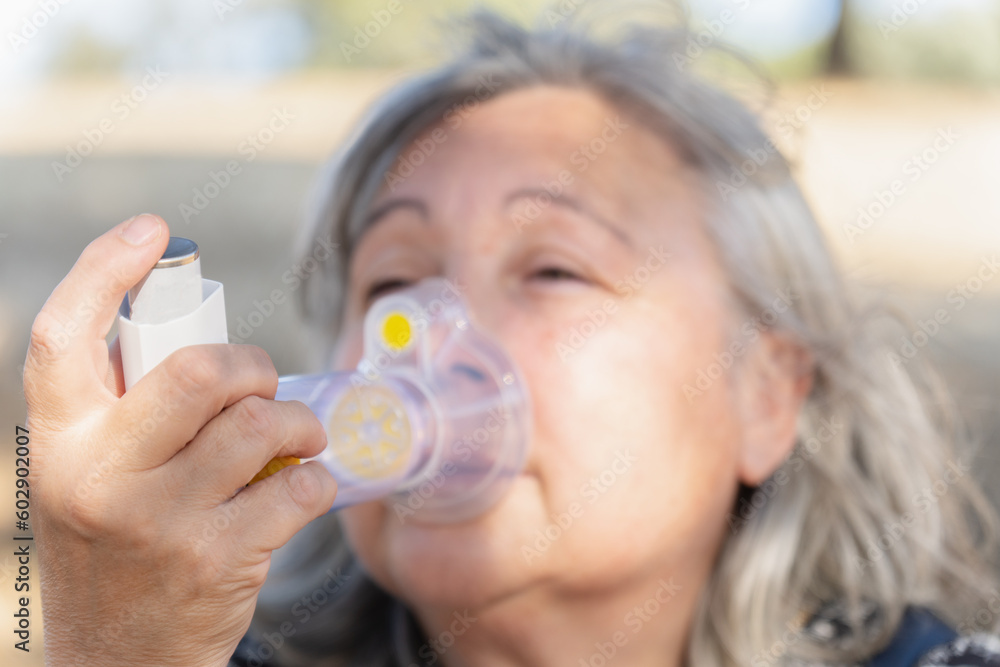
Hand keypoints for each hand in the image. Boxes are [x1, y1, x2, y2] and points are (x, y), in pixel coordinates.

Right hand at [23, 214, 336, 666]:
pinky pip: (296, 487)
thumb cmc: (116, 549)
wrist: (115, 663)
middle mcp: (98, 476)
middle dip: (252, 363)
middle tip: (266, 382)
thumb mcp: (89, 479)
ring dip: (300, 418)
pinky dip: (316, 478)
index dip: (104, 269)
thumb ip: (129, 416)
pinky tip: (307, 485)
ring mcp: (158, 521)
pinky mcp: (216, 560)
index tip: (153, 230)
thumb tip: (210, 348)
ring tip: (305, 433)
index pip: (63, 336)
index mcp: (60, 442)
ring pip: (259, 424)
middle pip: (197, 372)